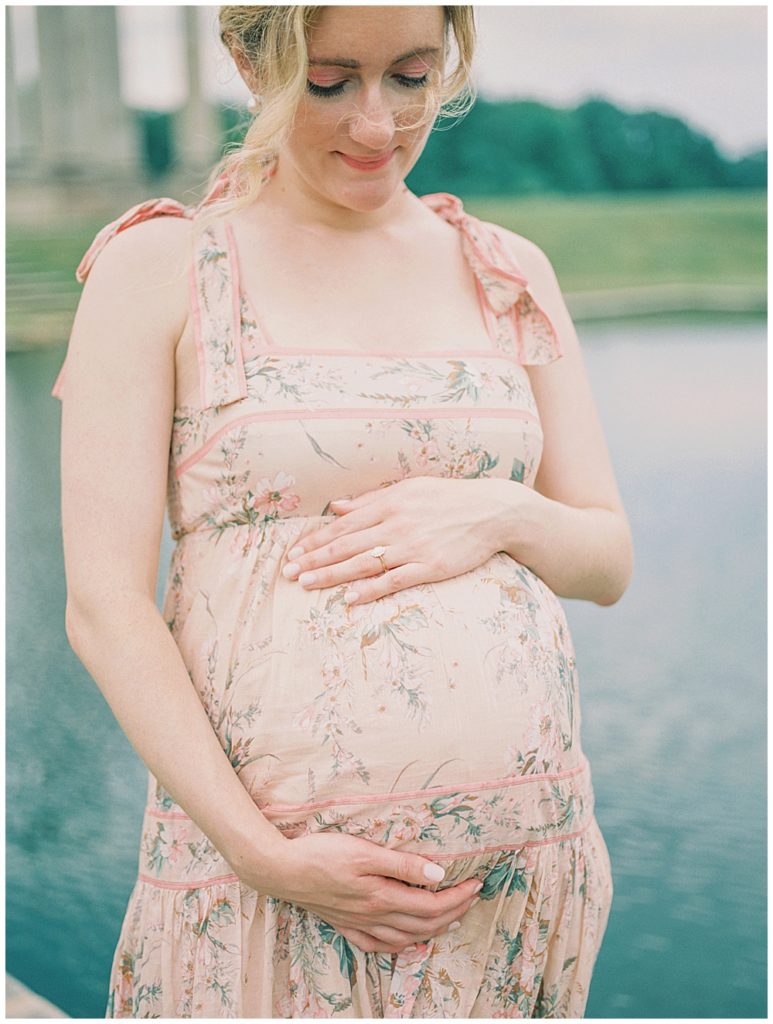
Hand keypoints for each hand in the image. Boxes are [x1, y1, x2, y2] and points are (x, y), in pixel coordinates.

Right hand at [252, 831, 482, 953]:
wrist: (280, 869)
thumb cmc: (321, 853)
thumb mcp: (364, 851)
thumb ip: (401, 864)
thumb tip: (438, 873)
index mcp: (381, 896)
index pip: (431, 904)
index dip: (457, 896)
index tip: (476, 883)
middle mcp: (373, 915)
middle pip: (423, 923)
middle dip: (453, 912)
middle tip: (471, 898)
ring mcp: (358, 923)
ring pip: (404, 938)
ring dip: (432, 931)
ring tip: (451, 920)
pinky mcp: (344, 924)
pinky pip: (377, 945)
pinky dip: (398, 946)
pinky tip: (405, 942)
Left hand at [282, 476, 520, 604]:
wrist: (493, 511)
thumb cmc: (449, 498)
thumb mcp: (409, 489)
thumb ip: (371, 500)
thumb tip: (336, 506)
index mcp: (390, 503)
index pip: (343, 524)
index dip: (315, 541)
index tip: (293, 554)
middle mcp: (396, 524)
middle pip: (347, 544)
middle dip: (314, 560)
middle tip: (288, 574)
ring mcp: (413, 546)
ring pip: (364, 562)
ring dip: (332, 575)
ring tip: (307, 585)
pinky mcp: (431, 566)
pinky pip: (395, 580)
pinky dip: (371, 589)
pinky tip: (351, 598)